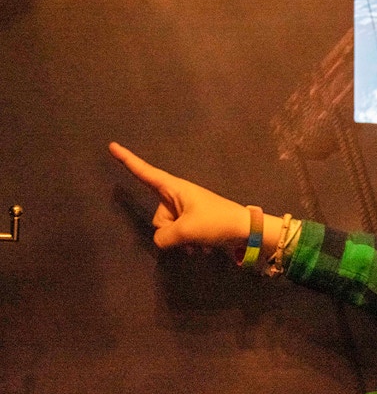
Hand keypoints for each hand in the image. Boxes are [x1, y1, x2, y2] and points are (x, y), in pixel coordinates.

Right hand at [109, 142, 251, 249]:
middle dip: (169, 231)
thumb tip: (161, 242)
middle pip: (158, 217)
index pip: (145, 172)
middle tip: (191, 234)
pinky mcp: (195, 222)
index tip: (112, 146)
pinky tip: (204, 248)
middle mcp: (178, 196)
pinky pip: (181, 235)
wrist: (246, 231)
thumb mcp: (186, 230)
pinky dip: (190, 243)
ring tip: (200, 242)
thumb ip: (164, 237)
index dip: (128, 160)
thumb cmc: (216, 222)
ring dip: (181, 241)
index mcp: (175, 188)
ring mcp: (187, 210)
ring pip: (169, 230)